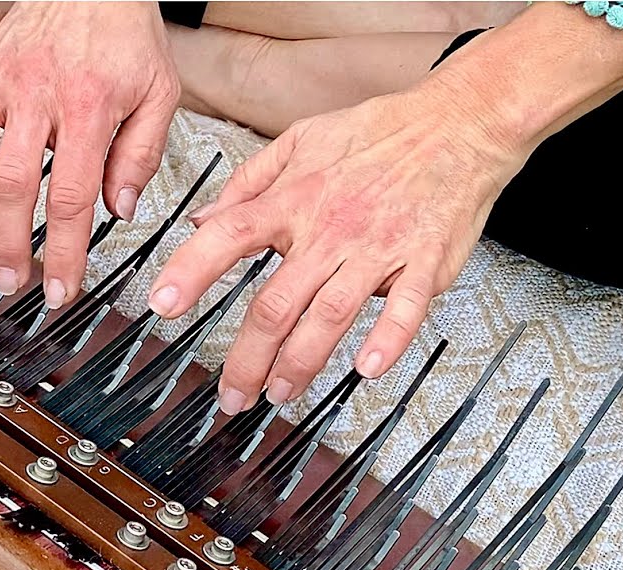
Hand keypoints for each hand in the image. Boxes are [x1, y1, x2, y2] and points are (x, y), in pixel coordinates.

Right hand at [0, 1, 179, 307]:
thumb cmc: (125, 32)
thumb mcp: (160, 92)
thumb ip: (141, 154)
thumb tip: (118, 210)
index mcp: (87, 105)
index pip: (71, 194)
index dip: (64, 250)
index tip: (61, 288)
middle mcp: (36, 94)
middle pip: (12, 182)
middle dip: (8, 241)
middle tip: (11, 279)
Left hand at [146, 1, 622, 415]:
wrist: (460, 123)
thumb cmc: (379, 133)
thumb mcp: (303, 140)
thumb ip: (248, 183)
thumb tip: (202, 221)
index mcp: (297, 199)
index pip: (230, 235)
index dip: (192, 269)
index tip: (163, 305)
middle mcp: (332, 227)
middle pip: (276, 303)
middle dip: (246, 358)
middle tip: (231, 393)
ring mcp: (379, 248)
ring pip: (329, 316)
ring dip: (299, 363)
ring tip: (279, 393)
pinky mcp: (424, 263)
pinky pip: (404, 308)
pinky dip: (386, 340)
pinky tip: (366, 369)